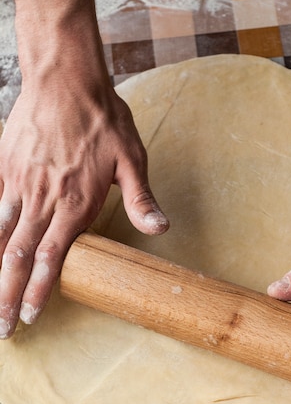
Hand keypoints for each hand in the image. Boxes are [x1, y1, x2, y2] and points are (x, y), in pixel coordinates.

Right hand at [0, 78, 167, 337]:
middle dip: (6, 295)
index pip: (51, 257)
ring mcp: (19, 184)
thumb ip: (140, 199)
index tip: (31, 317)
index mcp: (74, 203)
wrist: (64, 76)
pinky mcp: (6, 168)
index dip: (39, 291)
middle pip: (17, 256)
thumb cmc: (102, 118)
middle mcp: (43, 199)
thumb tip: (160, 228)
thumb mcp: (131, 158)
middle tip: (2, 327)